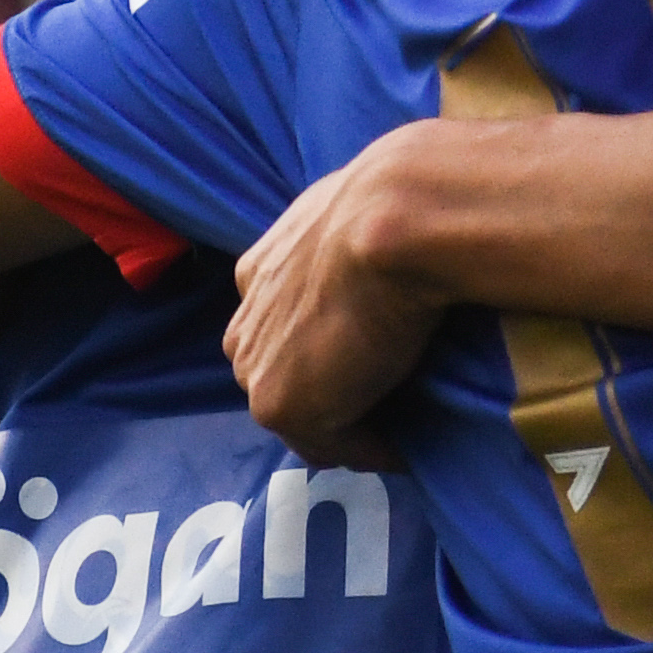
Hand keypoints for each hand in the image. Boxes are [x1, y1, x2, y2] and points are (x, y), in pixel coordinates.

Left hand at [227, 137, 451, 473]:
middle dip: (330, 390)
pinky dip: (372, 450)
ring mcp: (258, 369)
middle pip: (287, 377)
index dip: (326, 348)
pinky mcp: (284, 406)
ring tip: (400, 426)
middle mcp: (244, 324)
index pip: (283, 330)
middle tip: (388, 396)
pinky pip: (336, 446)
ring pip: (305, 417)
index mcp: (257, 272)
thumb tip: (389, 237)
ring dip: (349, 424)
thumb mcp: (356, 212)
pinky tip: (407, 445)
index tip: (371, 354)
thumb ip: (344, 240)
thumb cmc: (392, 203)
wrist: (393, 218)